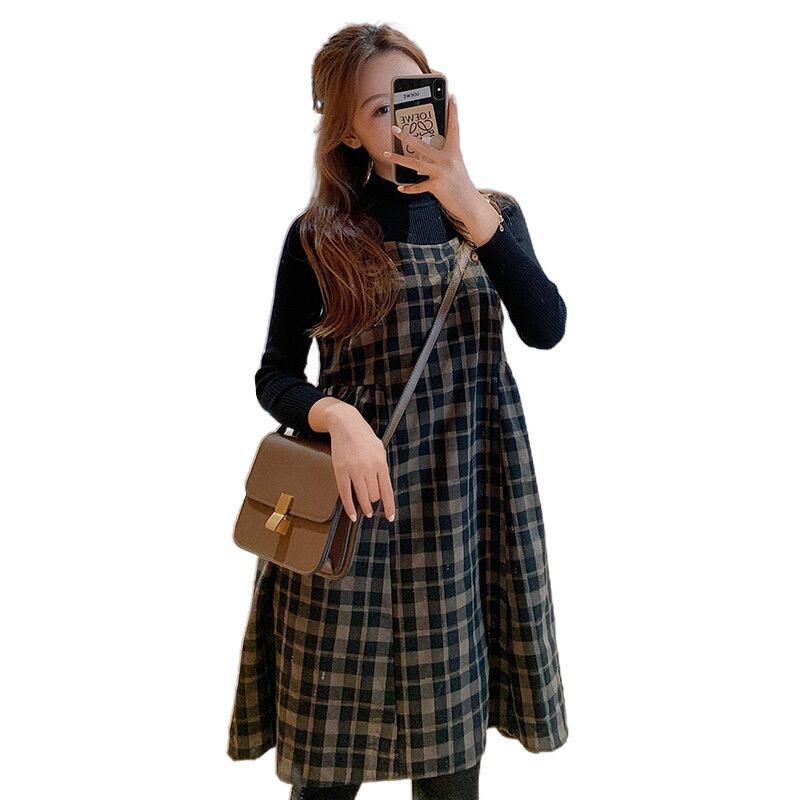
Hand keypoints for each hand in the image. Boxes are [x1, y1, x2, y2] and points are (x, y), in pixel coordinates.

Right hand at [323, 402, 395, 523]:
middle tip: (372, 503)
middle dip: (374, 501)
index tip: (389, 517)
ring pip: (362, 497)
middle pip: (374, 495)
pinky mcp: (340, 471)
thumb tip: (383, 487)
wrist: (345, 423)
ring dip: (365, 507)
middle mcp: (368, 468)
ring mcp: (354, 470)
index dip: (389, 506)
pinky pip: (345, 494)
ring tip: (366, 512)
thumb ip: (382, 467)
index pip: (387, 490)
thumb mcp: (379, 449)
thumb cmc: (363, 436)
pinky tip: (352, 515)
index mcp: (380, 463)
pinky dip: (349, 508)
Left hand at [382, 94, 500, 245]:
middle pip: (423, 145)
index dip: (453, 112)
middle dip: (406, 136)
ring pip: (415, 163)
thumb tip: (422, 153)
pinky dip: (409, 188)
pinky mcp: (437, 186)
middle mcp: (448, 160)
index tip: (452, 97)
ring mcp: (441, 172)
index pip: (454, 128)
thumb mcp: (456, 166)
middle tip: (394, 127)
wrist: (469, 204)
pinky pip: (419, 187)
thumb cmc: (461, 184)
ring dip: (398, 159)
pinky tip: (400, 187)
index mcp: (455, 152)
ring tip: (386, 154)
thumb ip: (442, 157)